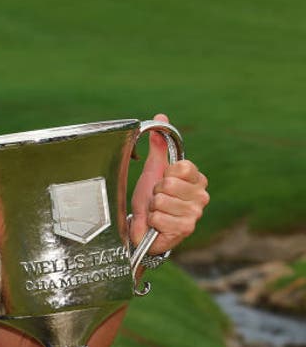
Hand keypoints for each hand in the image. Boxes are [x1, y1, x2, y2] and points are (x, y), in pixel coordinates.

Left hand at [130, 114, 209, 253]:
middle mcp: (202, 195)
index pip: (181, 166)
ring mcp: (195, 213)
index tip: (163, 181)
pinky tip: (157, 224)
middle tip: (157, 199)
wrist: (145, 229)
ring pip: (161, 200)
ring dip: (153, 208)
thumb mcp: (153, 171)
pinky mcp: (186, 228)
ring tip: (157, 212)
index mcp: (197, 178)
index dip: (165, 174)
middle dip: (156, 192)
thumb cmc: (151, 200)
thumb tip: (161, 116)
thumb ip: (158, 146)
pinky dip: (152, 221)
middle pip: (168, 183)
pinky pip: (159, 217)